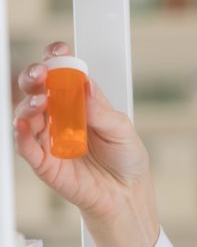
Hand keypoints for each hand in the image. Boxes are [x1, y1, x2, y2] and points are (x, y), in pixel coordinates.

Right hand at [14, 41, 158, 246]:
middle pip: (36, 89)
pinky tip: (24, 125)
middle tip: (42, 73)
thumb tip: (82, 85)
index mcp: (79, 102)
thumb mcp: (122, 129)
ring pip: (25, 113)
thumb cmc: (125, 160)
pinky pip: (24, 145)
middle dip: (35, 76)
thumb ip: (100, 109)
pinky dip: (20, 134)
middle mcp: (59, 116)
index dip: (57, 60)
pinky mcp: (42, 161)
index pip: (61, 75)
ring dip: (29, 103)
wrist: (126, 195)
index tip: (59, 50)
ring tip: (41, 102)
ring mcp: (47, 137)